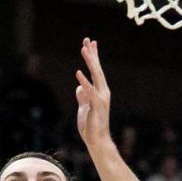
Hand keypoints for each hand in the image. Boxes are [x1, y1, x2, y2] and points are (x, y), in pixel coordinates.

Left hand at [75, 38, 111, 152]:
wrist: (97, 140)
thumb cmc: (91, 126)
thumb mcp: (84, 107)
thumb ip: (83, 96)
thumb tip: (79, 87)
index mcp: (99, 92)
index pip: (96, 71)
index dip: (93, 57)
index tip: (90, 43)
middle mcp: (103, 92)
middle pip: (97, 70)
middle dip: (92, 54)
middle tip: (87, 39)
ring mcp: (101, 99)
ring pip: (95, 76)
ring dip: (90, 62)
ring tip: (84, 49)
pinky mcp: (96, 106)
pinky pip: (90, 91)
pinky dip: (84, 82)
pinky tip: (78, 73)